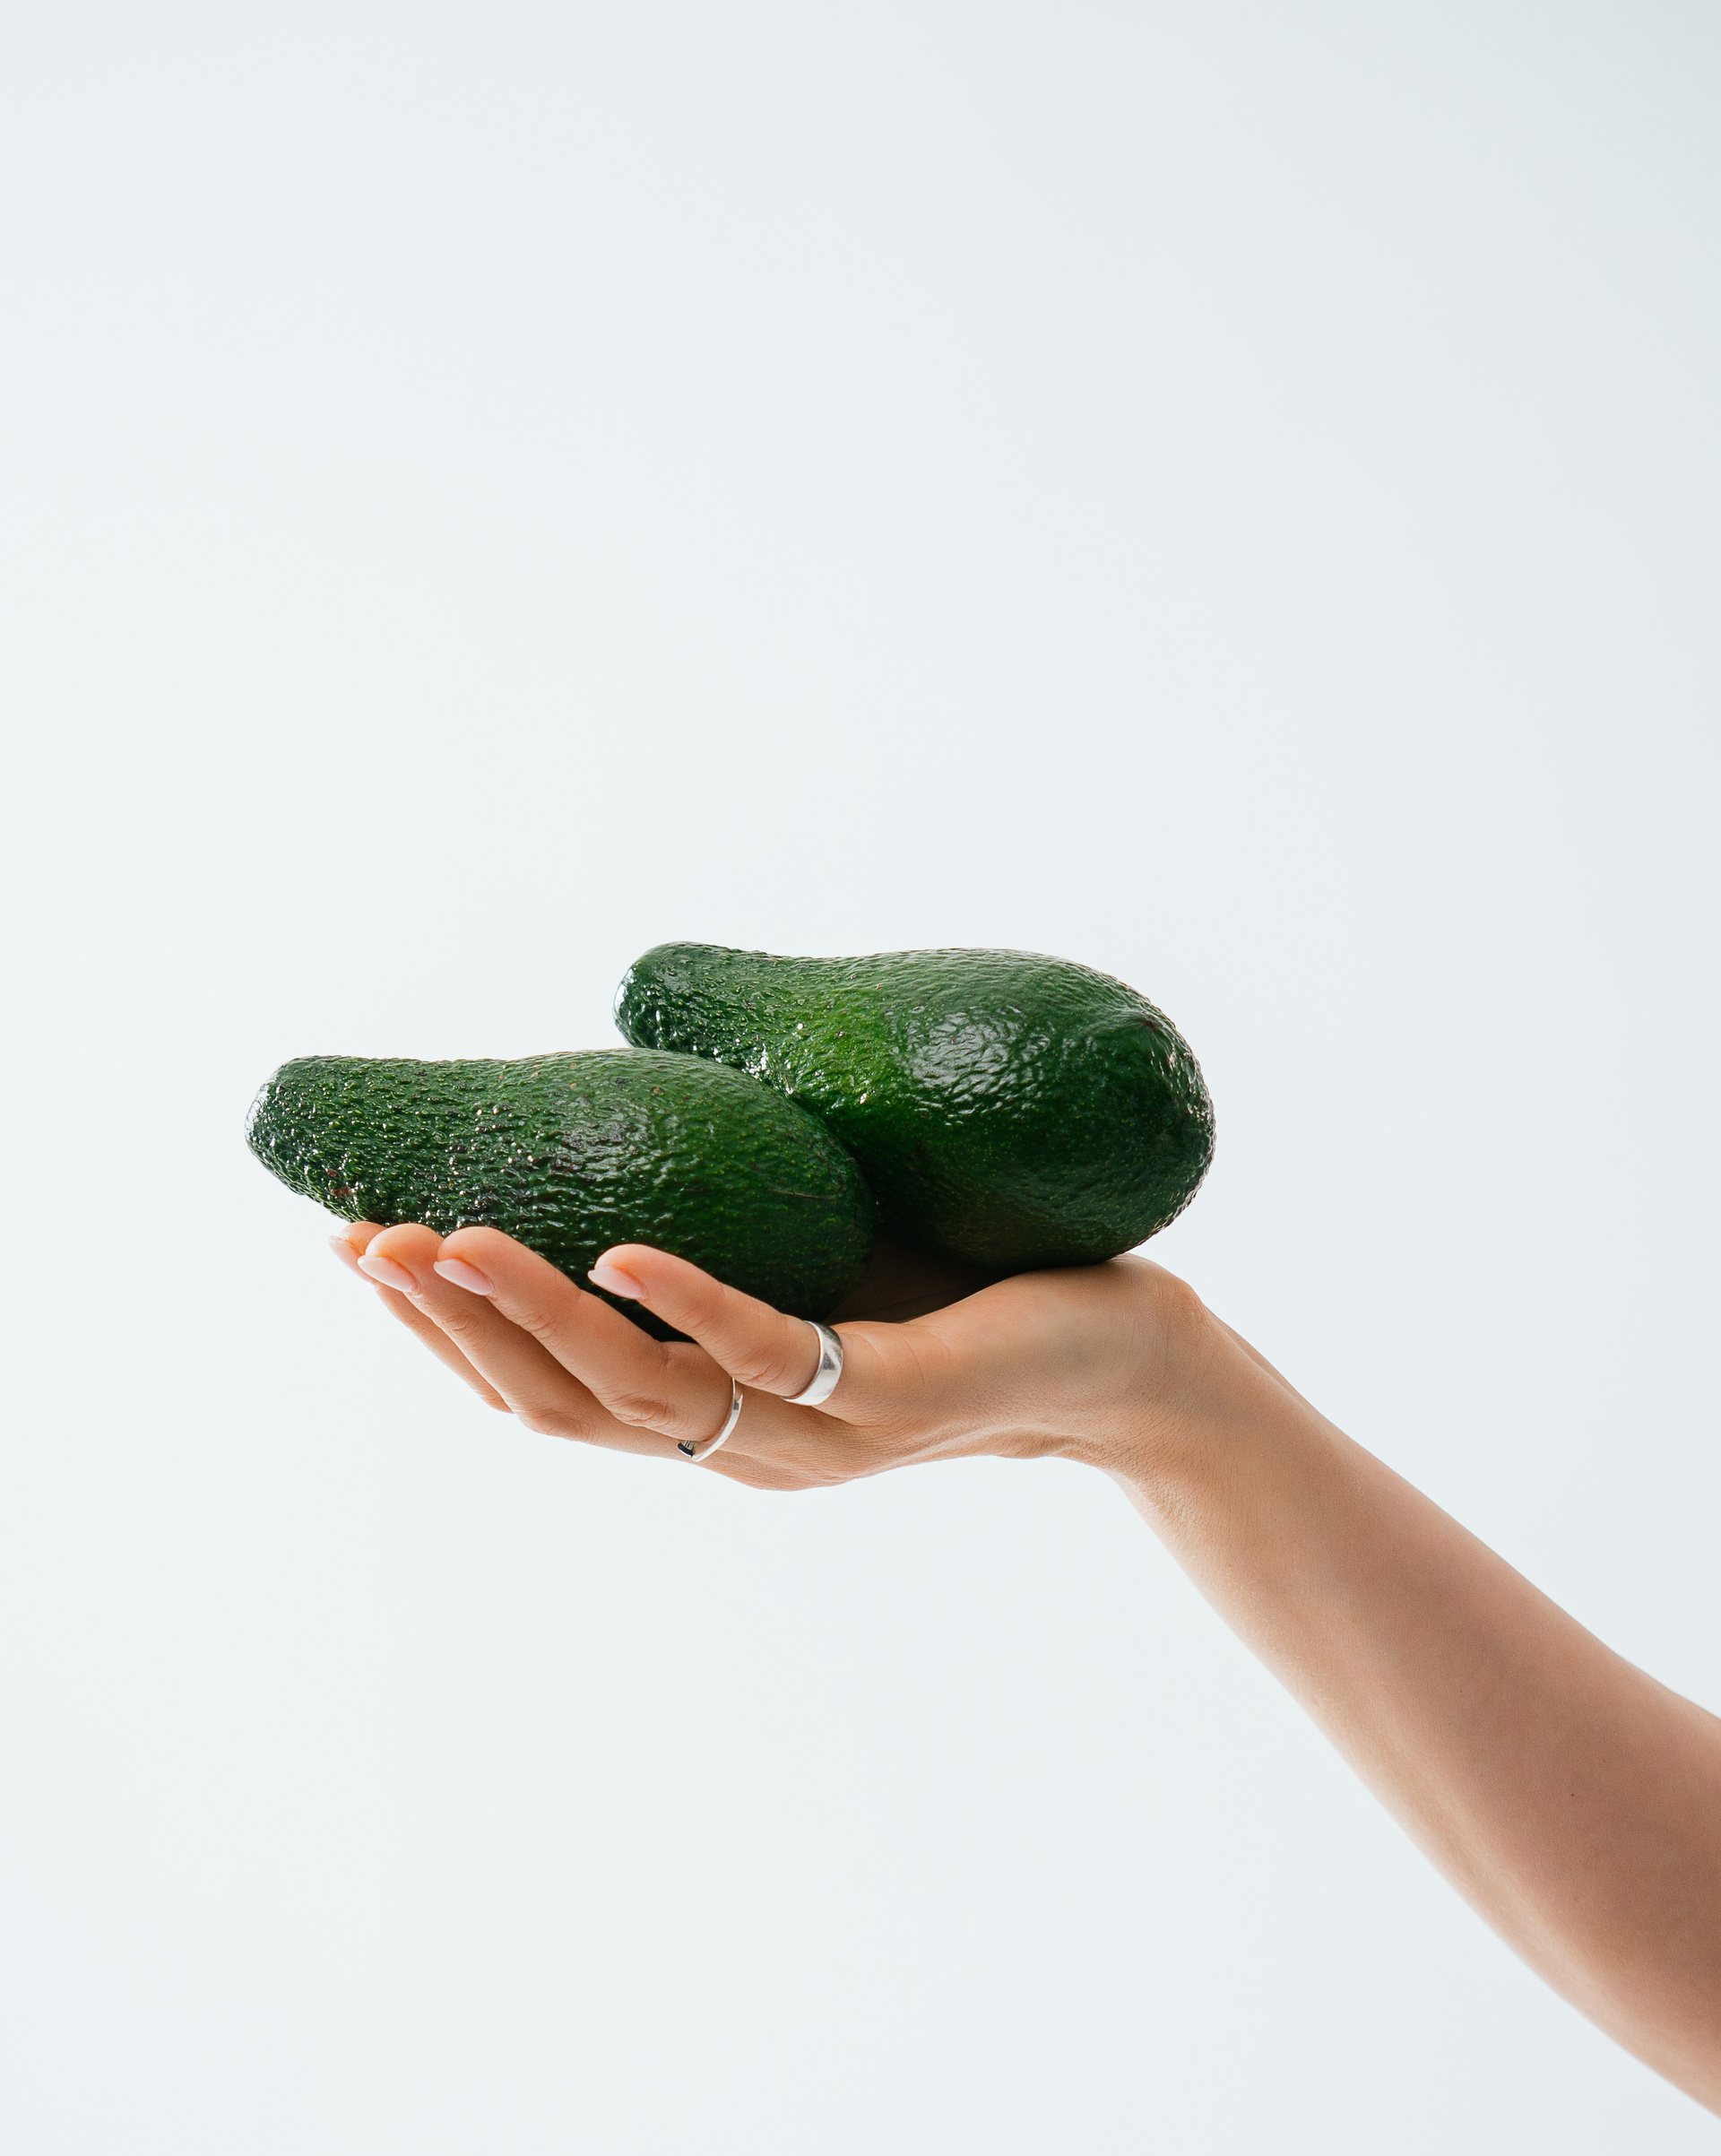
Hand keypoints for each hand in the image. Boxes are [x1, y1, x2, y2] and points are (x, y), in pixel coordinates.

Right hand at [332, 1222, 1209, 1491]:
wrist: (1121, 1357)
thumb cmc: (965, 1296)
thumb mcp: (810, 1256)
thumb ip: (725, 1227)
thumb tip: (638, 1106)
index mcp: (714, 1422)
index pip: (546, 1399)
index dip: (446, 1339)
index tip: (359, 1252)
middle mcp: (746, 1450)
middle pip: (561, 1409)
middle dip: (452, 1329)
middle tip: (364, 1245)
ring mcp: (815, 1434)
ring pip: (641, 1392)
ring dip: (535, 1313)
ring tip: (450, 1238)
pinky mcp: (889, 1396)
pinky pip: (771, 1352)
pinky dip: (688, 1302)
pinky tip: (620, 1250)